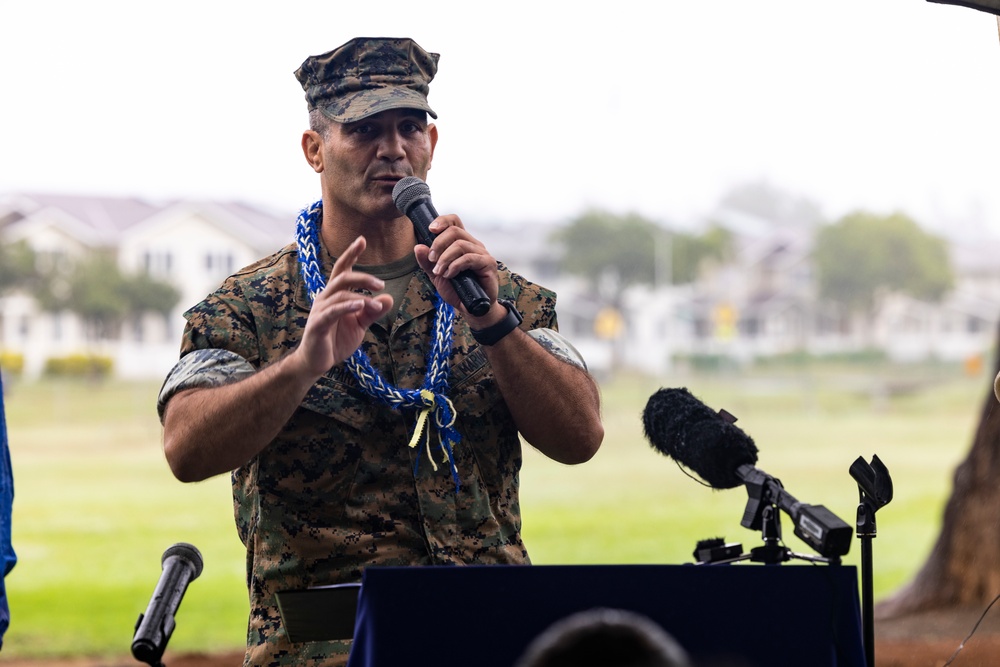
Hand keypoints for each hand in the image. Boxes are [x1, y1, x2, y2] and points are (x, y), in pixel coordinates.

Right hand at [292, 236, 391, 378]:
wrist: (317, 362)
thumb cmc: (336, 340)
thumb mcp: (360, 324)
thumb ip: (372, 311)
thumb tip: (389, 298)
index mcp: (335, 295)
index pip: (342, 270)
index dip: (351, 254)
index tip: (362, 240)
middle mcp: (325, 298)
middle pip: (342, 278)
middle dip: (362, 277)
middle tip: (381, 283)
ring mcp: (320, 310)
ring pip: (340, 294)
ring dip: (361, 298)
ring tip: (377, 305)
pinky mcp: (318, 324)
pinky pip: (332, 311)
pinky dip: (347, 306)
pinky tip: (360, 305)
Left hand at [413, 214, 500, 322]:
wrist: (472, 308)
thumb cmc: (458, 290)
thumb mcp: (437, 276)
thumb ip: (427, 262)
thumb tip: (418, 247)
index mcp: (462, 243)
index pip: (454, 221)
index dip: (442, 220)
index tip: (430, 229)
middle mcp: (473, 245)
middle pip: (455, 230)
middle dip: (438, 244)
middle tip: (431, 259)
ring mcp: (482, 253)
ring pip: (460, 244)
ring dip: (444, 258)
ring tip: (439, 271)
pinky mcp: (488, 263)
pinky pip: (469, 258)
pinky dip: (455, 266)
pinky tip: (450, 275)